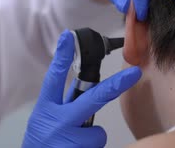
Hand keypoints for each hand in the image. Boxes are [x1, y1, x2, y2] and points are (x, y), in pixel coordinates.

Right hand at [22, 31, 141, 147]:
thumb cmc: (41, 142)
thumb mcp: (44, 119)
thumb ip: (63, 106)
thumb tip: (86, 92)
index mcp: (46, 107)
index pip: (54, 77)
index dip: (63, 57)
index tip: (68, 37)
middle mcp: (57, 120)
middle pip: (92, 99)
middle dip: (115, 86)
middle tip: (133, 74)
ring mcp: (67, 138)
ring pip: (98, 133)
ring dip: (91, 138)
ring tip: (74, 144)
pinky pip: (97, 146)